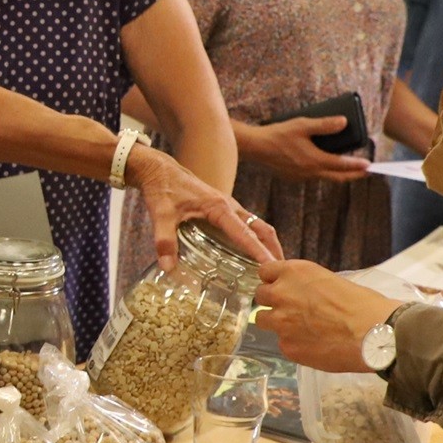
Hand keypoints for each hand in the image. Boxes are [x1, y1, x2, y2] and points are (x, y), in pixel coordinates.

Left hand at [125, 146, 282, 266]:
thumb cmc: (163, 188)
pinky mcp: (223, 210)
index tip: (272, 266)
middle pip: (262, 229)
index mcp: (219, 207)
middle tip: (283, 273)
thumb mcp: (161, 214)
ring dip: (267, 245)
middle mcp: (230, 206)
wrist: (159, 169)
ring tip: (273, 269)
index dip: (260, 251)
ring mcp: (228, 207)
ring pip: (257, 226)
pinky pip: (246, 225)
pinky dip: (255, 240)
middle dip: (274, 249)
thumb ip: (165, 241)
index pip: (246, 233)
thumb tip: (168, 267)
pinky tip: (251, 256)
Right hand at [241, 117, 373, 182]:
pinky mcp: (293, 177)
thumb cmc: (277, 135)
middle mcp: (310, 172)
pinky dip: (323, 173)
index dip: (357, 165)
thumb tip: (344, 122)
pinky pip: (313, 177)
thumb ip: (325, 125)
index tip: (370, 165)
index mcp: (315, 161)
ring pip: (325, 178)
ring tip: (347, 168)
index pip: (342, 165)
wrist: (255, 147)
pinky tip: (323, 165)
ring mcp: (301, 177)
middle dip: (353, 175)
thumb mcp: (303, 125)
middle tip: (365, 172)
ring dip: (338, 174)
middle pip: (337, 177)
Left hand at [254, 260, 401, 372]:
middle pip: (260, 296)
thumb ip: (307, 286)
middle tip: (290, 309)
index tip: (280, 287)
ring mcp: (280, 323)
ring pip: (262, 320)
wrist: (373, 335)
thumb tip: (301, 294)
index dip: (273, 280)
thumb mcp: (332, 281)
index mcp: (294, 273)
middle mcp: (281, 295)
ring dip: (276, 322)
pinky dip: (293, 344)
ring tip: (299, 328)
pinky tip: (313, 345)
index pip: (265, 271)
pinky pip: (282, 344)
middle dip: (272, 302)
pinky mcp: (287, 347)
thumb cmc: (363, 305)